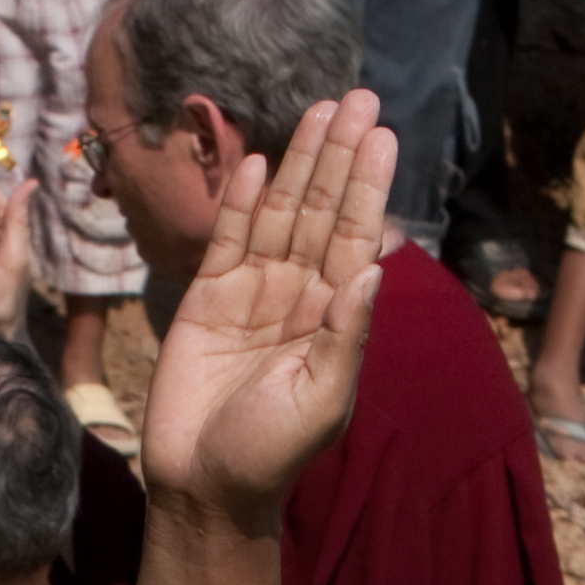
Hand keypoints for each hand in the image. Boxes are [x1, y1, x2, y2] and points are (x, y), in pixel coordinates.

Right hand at [138, 90, 393, 534]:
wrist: (204, 486)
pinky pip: (227, 240)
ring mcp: (252, 294)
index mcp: (334, 318)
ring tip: (318, 110)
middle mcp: (298, 296)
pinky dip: (238, 202)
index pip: (356, 237)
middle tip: (358, 97)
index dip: (366, 185)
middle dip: (339, 156)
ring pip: (279, 215)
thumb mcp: (321, 402)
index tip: (380, 134)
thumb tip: (372, 271)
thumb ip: (345, 337)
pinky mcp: (206, 301)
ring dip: (298, 163)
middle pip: (321, 211)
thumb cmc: (270, 454)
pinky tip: (253, 161)